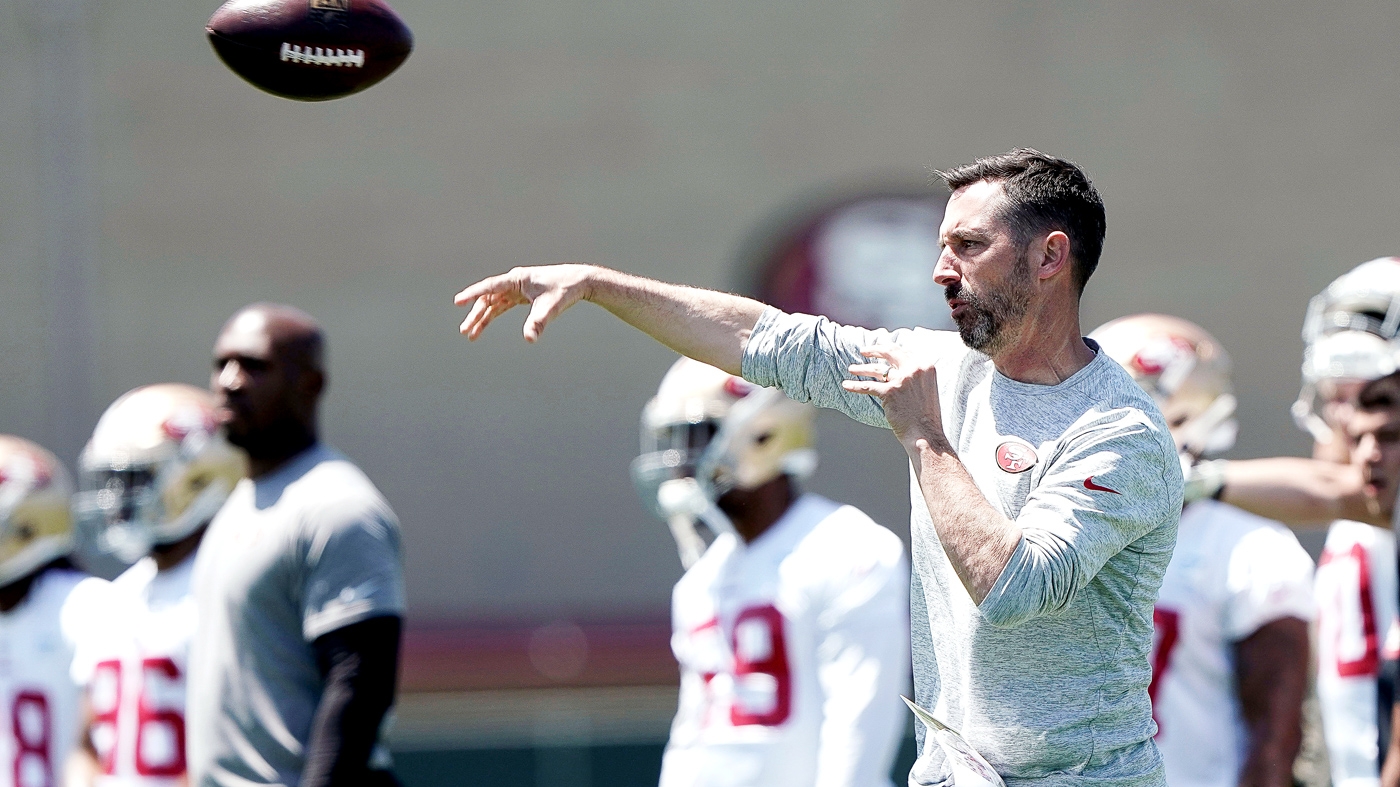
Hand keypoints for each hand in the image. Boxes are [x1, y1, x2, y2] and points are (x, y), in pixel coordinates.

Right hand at [454, 264, 596, 341]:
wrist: (579, 282)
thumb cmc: (564, 291)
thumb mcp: (550, 307)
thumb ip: (538, 323)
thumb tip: (529, 339)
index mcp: (517, 279)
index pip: (490, 287)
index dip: (473, 294)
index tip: (458, 301)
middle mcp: (514, 282)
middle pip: (488, 298)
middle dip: (476, 315)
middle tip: (464, 331)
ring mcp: (516, 289)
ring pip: (493, 304)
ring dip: (482, 319)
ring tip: (470, 335)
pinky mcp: (521, 296)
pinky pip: (502, 306)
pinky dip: (492, 317)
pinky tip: (482, 328)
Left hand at [843, 345, 946, 448]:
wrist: (925, 433)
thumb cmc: (925, 416)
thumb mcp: (927, 388)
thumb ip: (915, 376)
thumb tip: (897, 370)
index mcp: (926, 366)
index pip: (903, 352)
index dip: (889, 351)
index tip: (879, 350)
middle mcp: (915, 369)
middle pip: (890, 352)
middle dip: (874, 350)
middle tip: (864, 351)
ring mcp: (902, 379)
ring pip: (877, 369)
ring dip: (862, 369)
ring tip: (852, 369)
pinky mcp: (890, 392)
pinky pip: (868, 386)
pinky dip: (855, 386)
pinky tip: (846, 385)